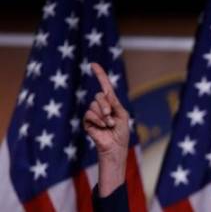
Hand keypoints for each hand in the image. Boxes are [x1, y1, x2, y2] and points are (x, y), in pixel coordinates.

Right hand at [84, 63, 129, 195]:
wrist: (116, 147)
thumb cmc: (122, 132)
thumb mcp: (122, 115)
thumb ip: (114, 103)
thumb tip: (105, 93)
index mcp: (111, 103)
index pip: (105, 86)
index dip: (100, 75)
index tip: (93, 64)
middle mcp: (101, 106)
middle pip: (100, 96)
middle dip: (107, 106)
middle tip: (111, 116)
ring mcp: (93, 113)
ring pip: (94, 105)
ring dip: (104, 116)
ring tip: (109, 125)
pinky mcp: (87, 121)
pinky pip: (89, 114)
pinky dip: (98, 120)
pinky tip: (102, 127)